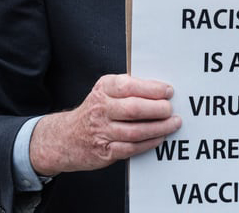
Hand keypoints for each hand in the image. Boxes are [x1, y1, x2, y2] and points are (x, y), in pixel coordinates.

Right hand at [29, 74, 181, 175]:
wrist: (66, 137)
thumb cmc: (96, 109)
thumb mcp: (107, 90)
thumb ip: (130, 87)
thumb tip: (160, 89)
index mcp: (104, 88)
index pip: (130, 86)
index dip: (153, 89)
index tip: (169, 91)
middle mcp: (101, 108)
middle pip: (134, 109)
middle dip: (158, 109)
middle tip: (171, 109)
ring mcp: (102, 131)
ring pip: (135, 131)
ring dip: (159, 128)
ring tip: (172, 124)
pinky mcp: (104, 151)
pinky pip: (131, 148)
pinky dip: (149, 143)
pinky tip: (159, 137)